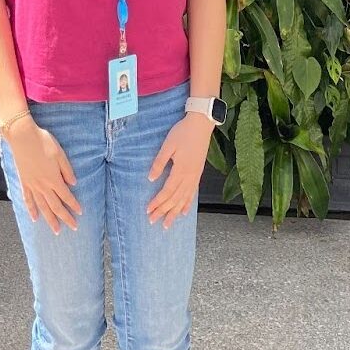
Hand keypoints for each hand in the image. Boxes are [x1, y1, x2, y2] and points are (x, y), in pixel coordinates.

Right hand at [6, 118, 82, 234]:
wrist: (22, 136)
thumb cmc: (43, 142)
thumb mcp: (60, 153)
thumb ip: (67, 170)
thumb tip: (73, 183)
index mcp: (53, 178)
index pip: (66, 196)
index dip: (73, 205)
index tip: (80, 212)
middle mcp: (43, 185)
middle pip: (55, 206)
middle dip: (65, 218)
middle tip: (73, 227)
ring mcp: (32, 185)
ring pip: (42, 207)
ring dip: (50, 219)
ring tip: (56, 230)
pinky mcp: (23, 182)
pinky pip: (27, 200)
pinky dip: (31, 210)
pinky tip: (35, 219)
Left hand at [146, 113, 212, 228]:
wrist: (201, 125)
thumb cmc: (183, 133)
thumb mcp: (167, 145)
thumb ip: (159, 163)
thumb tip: (151, 179)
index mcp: (181, 170)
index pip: (167, 191)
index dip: (157, 202)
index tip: (148, 210)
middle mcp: (189, 177)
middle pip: (175, 199)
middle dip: (163, 211)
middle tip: (153, 221)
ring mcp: (195, 176)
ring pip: (184, 200)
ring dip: (174, 213)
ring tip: (167, 224)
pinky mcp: (198, 174)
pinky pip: (192, 194)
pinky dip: (187, 205)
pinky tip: (183, 213)